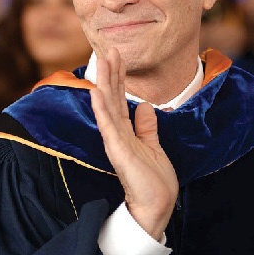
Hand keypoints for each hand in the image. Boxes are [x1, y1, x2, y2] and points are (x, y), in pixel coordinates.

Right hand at [90, 47, 178, 240]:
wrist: (157, 206)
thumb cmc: (154, 179)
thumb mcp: (154, 145)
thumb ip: (146, 126)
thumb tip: (144, 105)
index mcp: (127, 130)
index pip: (120, 98)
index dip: (119, 76)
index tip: (118, 56)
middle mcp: (118, 132)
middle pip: (112, 97)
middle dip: (111, 72)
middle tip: (109, 49)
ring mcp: (116, 141)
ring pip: (107, 106)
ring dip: (104, 82)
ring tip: (102, 60)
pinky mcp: (118, 151)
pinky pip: (108, 126)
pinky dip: (102, 108)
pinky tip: (97, 92)